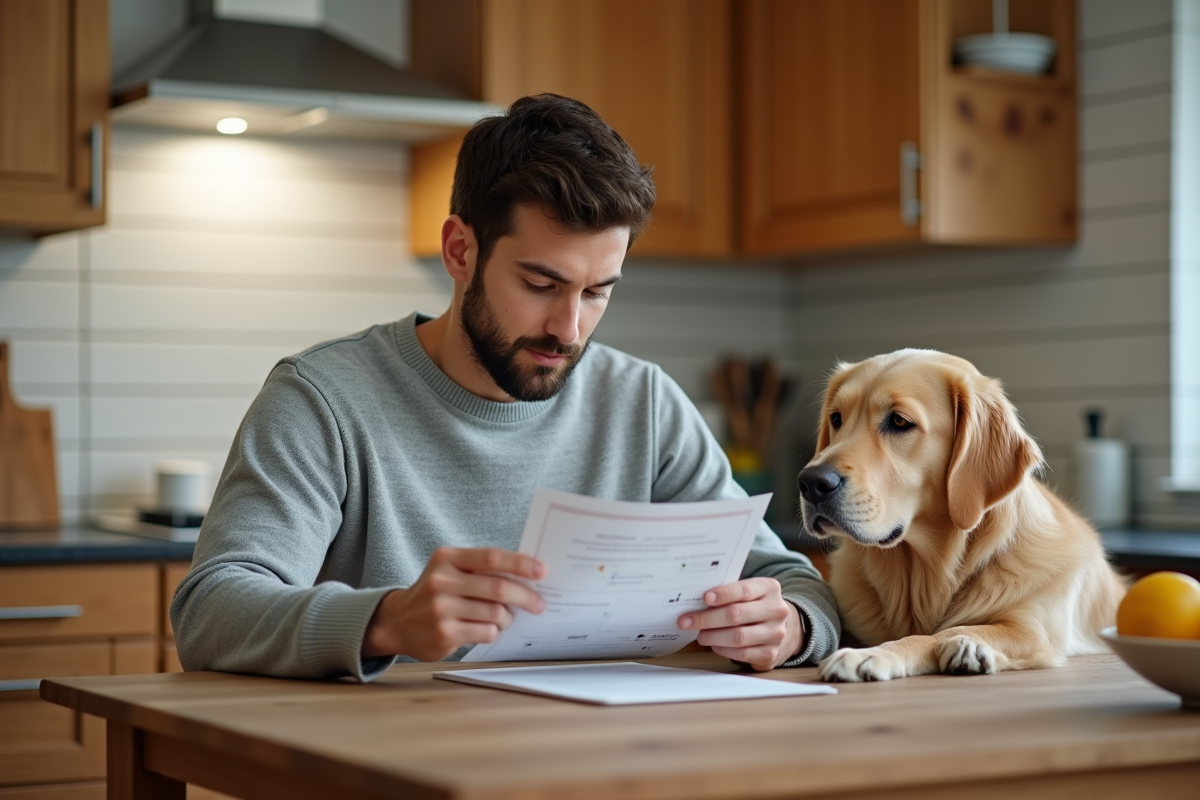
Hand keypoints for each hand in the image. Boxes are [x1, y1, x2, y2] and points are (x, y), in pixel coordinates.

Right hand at [362, 547, 545, 660]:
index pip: (491, 557)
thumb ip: (481, 569)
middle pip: (498, 587)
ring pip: (495, 613)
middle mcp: (441, 581)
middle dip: (526, 596)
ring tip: (507, 618)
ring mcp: (441, 609)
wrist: (398, 621)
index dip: (520, 564)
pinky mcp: (444, 633)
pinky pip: (486, 632)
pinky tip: (488, 629)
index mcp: (447, 558)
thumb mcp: (449, 570)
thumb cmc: (435, 592)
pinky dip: (494, 631)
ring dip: (508, 618)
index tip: (542, 571)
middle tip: (539, 603)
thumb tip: (527, 576)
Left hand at [677, 577, 802, 670]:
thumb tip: (694, 599)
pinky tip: (713, 645)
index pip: (744, 590)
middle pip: (737, 614)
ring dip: (713, 636)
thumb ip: (730, 593)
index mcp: (770, 588)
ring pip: (738, 636)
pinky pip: (742, 654)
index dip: (723, 594)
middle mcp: (776, 610)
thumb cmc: (756, 606)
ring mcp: (776, 634)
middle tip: (686, 621)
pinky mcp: (770, 654)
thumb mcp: (750, 593)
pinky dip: (723, 649)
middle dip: (707, 618)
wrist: (785, 628)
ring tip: (699, 634)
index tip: (704, 598)